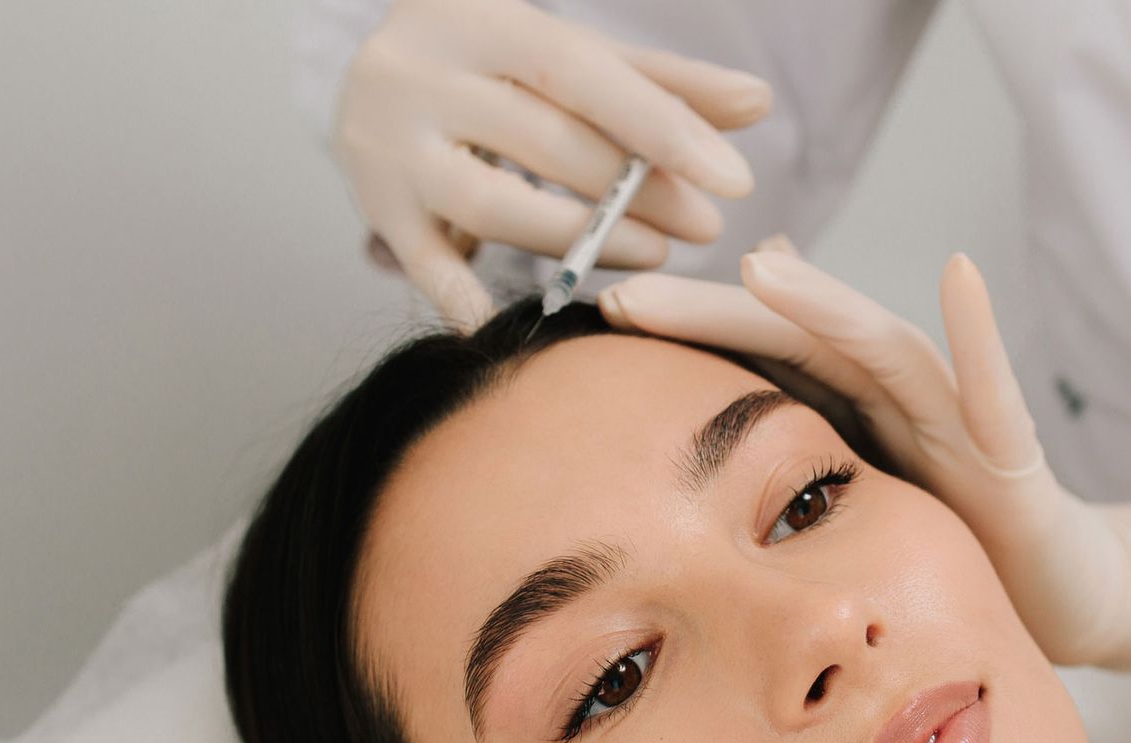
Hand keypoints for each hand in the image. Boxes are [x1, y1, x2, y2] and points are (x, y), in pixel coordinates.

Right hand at [334, 0, 770, 328]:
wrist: (371, 75)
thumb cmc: (495, 69)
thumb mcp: (569, 61)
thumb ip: (662, 85)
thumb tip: (759, 103)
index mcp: (475, 20)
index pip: (583, 74)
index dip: (662, 127)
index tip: (733, 180)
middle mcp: (419, 76)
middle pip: (546, 142)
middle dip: (637, 191)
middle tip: (706, 227)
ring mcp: (387, 150)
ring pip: (495, 207)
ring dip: (584, 241)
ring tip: (655, 255)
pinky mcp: (377, 214)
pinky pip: (433, 271)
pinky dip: (483, 303)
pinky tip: (544, 324)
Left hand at [600, 250, 1130, 676]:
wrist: (1060, 599)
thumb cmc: (947, 553)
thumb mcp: (846, 522)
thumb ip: (788, 473)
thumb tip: (699, 456)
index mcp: (849, 422)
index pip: (757, 360)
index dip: (686, 333)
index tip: (601, 314)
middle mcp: (897, 406)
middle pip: (799, 339)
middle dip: (715, 310)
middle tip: (629, 291)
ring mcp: (956, 424)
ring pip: (883, 351)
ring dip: (826, 305)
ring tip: (765, 264)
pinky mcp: (1015, 462)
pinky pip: (995, 394)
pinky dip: (980, 337)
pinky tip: (960, 278)